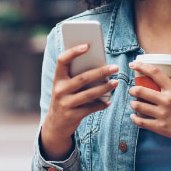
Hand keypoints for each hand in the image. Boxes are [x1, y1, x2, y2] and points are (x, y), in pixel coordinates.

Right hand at [41, 43, 118, 159]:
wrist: (55, 124)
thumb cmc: (66, 98)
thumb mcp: (66, 86)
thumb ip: (77, 75)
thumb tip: (101, 65)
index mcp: (58, 78)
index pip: (62, 61)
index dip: (73, 52)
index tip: (87, 45)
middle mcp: (59, 90)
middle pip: (83, 78)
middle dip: (101, 72)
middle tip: (115, 67)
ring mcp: (65, 104)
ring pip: (89, 94)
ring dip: (105, 87)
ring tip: (116, 82)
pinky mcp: (72, 116)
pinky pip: (90, 108)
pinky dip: (101, 104)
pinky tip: (108, 101)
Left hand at [128, 61, 170, 161]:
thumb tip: (163, 82)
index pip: (154, 73)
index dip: (141, 66)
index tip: (133, 64)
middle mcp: (166, 100)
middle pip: (140, 90)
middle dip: (132, 90)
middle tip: (132, 90)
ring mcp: (162, 114)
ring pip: (138, 106)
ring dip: (133, 104)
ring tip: (134, 103)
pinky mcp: (160, 127)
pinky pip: (141, 122)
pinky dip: (135, 118)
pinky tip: (134, 116)